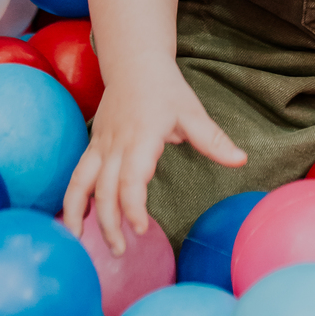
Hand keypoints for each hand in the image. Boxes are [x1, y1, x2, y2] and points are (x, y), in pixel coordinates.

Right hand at [62, 53, 245, 255]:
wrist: (134, 63)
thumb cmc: (165, 89)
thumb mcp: (193, 111)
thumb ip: (214, 140)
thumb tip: (242, 161)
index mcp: (141, 137)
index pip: (131, 179)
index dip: (133, 207)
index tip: (142, 230)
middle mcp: (116, 144)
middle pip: (104, 189)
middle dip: (109, 223)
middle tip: (120, 252)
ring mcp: (100, 145)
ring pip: (80, 183)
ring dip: (77, 214)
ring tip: (80, 243)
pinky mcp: (92, 146)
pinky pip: (77, 175)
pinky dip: (73, 199)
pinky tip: (76, 221)